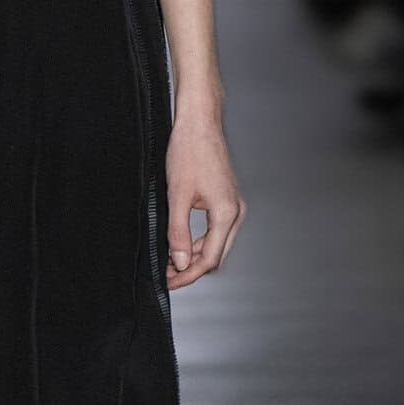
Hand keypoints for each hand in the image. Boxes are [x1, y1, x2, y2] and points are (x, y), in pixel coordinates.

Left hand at [166, 115, 244, 288]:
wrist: (200, 123)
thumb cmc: (190, 151)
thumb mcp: (177, 196)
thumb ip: (177, 232)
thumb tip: (179, 260)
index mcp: (226, 213)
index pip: (209, 259)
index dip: (187, 275)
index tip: (169, 282)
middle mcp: (236, 212)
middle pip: (216, 256)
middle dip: (192, 269)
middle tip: (168, 276)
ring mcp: (234, 205)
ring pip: (217, 244)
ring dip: (195, 255)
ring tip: (170, 260)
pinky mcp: (227, 199)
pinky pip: (216, 230)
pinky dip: (199, 241)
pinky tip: (181, 242)